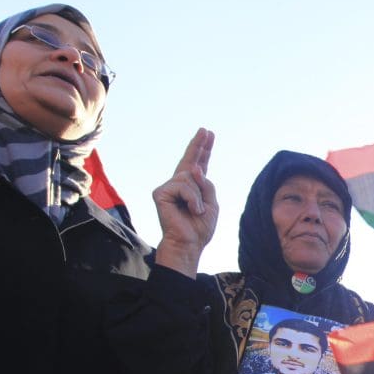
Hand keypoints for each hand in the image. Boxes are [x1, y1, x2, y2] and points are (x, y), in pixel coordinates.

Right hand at [152, 128, 216, 275]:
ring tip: (197, 211)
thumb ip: (207, 185)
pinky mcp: (161, 192)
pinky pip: (183, 186)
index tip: (208, 134)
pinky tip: (191, 210)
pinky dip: (192, 198)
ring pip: (189, 177)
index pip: (199, 165)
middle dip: (199, 145)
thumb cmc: (200, 228)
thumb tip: (194, 168)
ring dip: (198, 195)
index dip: (203, 150)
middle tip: (206, 130)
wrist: (189, 243)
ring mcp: (168, 187)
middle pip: (190, 160)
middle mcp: (179, 185)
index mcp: (193, 188)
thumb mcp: (212, 204)